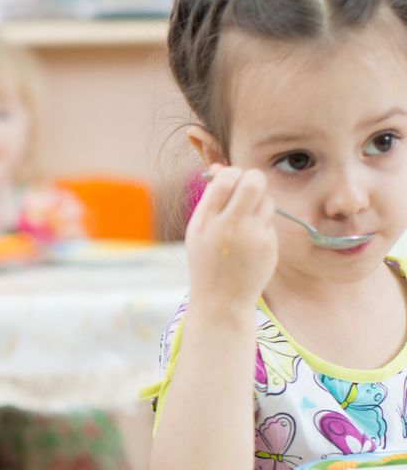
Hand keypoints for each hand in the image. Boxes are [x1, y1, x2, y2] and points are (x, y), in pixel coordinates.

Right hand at [187, 165, 276, 310]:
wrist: (221, 300)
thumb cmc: (207, 262)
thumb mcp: (198, 231)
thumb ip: (210, 200)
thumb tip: (221, 168)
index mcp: (206, 221)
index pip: (225, 179)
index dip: (232, 174)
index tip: (231, 182)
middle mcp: (229, 226)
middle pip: (254, 181)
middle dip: (254, 178)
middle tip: (249, 188)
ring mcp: (252, 236)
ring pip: (267, 200)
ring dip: (260, 203)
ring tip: (247, 221)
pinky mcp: (268, 245)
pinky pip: (270, 222)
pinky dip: (263, 226)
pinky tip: (251, 243)